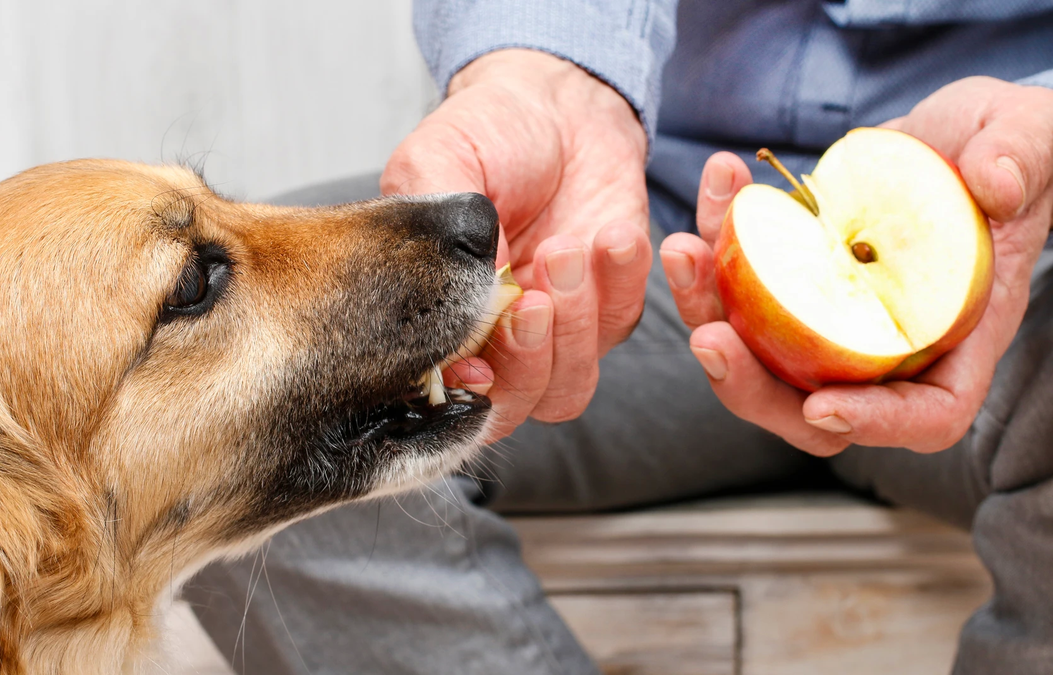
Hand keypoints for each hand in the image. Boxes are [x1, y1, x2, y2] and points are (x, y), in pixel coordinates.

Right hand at [382, 49, 652, 440]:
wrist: (557, 103)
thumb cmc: (486, 133)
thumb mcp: (434, 164)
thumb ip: (435, 236)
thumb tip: (462, 305)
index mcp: (438, 318)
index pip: (445, 392)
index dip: (463, 395)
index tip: (477, 365)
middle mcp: (495, 340)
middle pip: (513, 406)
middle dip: (527, 359)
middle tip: (534, 298)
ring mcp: (557, 332)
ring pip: (569, 386)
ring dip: (574, 326)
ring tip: (568, 247)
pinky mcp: (612, 306)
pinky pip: (621, 324)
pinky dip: (621, 284)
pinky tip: (613, 234)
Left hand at [660, 76, 1052, 455]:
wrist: (953, 132)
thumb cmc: (1010, 146)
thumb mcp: (1032, 138)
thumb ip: (1022, 158)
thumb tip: (997, 185)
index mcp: (956, 334)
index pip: (924, 414)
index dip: (874, 424)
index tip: (822, 407)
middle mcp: (883, 342)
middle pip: (810, 405)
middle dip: (750, 384)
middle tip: (708, 337)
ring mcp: (828, 315)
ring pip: (755, 350)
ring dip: (706, 306)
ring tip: (684, 251)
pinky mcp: (789, 279)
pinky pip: (738, 283)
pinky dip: (715, 242)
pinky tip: (717, 186)